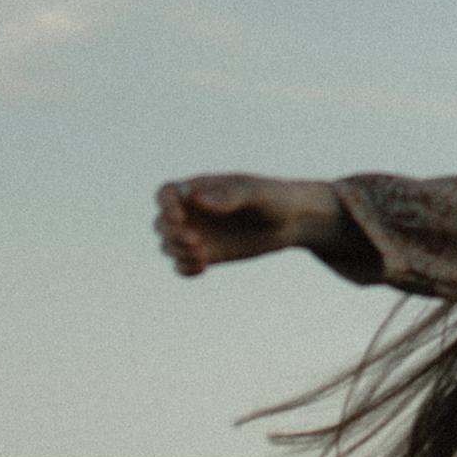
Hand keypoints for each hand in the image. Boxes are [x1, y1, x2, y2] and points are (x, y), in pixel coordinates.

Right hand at [155, 173, 330, 275]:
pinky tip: (203, 267)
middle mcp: (194, 211)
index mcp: (200, 188)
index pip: (166, 193)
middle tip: (197, 241)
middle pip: (161, 223)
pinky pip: (181, 265)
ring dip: (178, 252)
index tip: (179, 218)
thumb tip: (196, 200)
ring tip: (204, 255)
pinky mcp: (208, 254)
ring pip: (168, 245)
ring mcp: (199, 233)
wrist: (294, 221)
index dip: (164, 206)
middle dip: (172, 234)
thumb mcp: (256, 193)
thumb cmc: (276, 198)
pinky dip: (184, 268)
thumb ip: (228, 195)